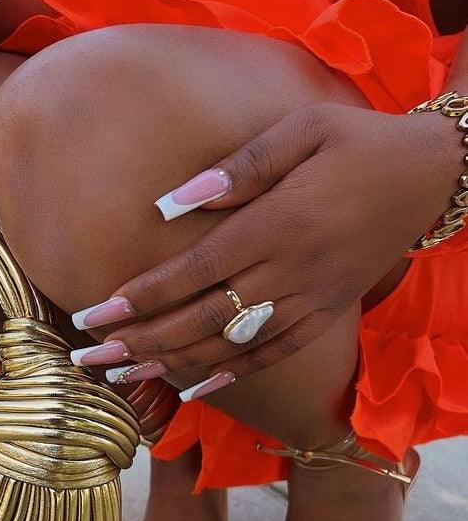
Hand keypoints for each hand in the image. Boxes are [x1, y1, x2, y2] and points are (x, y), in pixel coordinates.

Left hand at [72, 102, 460, 391]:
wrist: (431, 176)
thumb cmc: (358, 143)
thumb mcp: (302, 130)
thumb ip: (238, 169)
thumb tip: (170, 204)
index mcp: (277, 223)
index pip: (192, 271)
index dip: (139, 298)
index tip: (92, 315)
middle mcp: (290, 272)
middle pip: (202, 318)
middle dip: (140, 343)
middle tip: (89, 360)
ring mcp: (310, 300)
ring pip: (231, 345)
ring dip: (173, 364)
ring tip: (124, 378)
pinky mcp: (326, 313)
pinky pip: (275, 353)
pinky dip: (233, 374)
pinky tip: (194, 389)